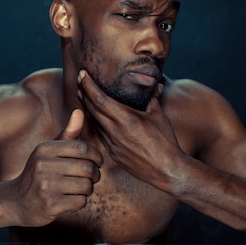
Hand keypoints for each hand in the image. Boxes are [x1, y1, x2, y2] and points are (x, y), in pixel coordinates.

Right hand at [11, 109, 102, 226]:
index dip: (96, 155)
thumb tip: (79, 111)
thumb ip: (67, 133)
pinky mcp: (50, 205)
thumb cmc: (38, 172)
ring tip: (81, 188)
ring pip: (86, 186)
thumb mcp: (49, 151)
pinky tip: (71, 199)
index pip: (82, 148)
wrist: (16, 202)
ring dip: (89, 189)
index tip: (98, 162)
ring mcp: (46, 187)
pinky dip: (81, 201)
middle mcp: (43, 166)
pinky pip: (80, 202)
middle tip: (92, 178)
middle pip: (87, 168)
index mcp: (44, 150)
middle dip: (95, 174)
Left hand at [77, 70, 183, 191]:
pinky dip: (94, 122)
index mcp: (126, 119)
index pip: (100, 99)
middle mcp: (115, 131)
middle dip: (84, 93)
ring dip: (86, 107)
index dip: (88, 86)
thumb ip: (153, 98)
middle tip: (79, 80)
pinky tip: (92, 115)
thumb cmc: (165, 142)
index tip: (83, 74)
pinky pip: (99, 134)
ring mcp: (112, 144)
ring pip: (93, 122)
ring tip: (82, 94)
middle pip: (92, 109)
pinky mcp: (113, 153)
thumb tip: (156, 84)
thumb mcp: (159, 116)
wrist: (166, 170)